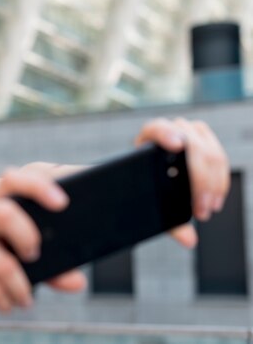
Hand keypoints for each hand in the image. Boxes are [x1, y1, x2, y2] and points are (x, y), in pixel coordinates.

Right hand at [0, 167, 84, 312]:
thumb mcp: (2, 256)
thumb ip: (40, 266)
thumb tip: (79, 282)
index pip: (13, 181)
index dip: (39, 187)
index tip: (63, 202)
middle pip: (7, 213)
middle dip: (29, 238)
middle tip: (35, 256)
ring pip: (4, 263)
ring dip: (22, 288)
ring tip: (25, 298)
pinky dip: (4, 299)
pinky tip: (6, 303)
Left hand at [134, 118, 229, 246]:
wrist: (153, 172)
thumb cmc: (149, 184)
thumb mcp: (152, 199)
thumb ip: (167, 221)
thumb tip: (189, 240)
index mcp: (149, 137)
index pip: (157, 129)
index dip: (167, 134)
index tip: (176, 146)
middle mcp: (172, 130)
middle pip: (193, 147)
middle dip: (201, 181)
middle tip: (201, 209)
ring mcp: (191, 133)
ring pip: (211, 153)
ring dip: (214, 184)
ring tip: (209, 208)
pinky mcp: (206, 141)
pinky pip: (220, 159)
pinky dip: (220, 181)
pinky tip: (216, 199)